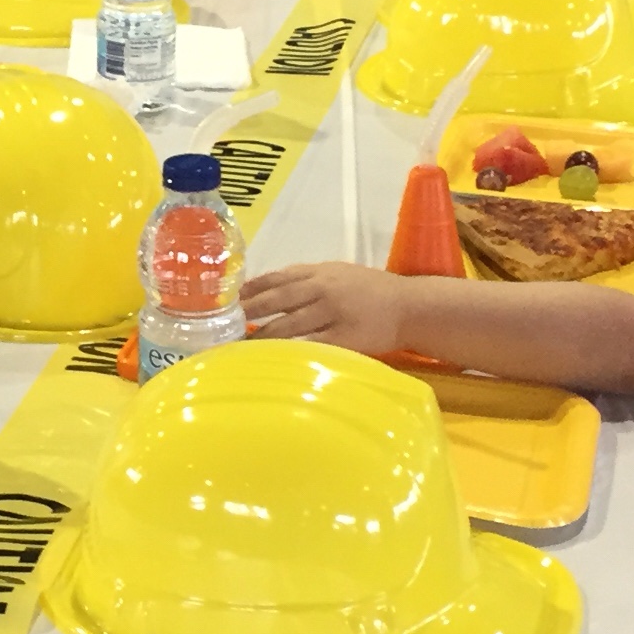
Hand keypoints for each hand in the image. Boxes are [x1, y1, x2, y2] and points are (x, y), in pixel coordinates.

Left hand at [244, 262, 409, 355]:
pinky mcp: (343, 338)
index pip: (276, 278)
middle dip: (248, 313)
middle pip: (276, 300)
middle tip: (224, 326)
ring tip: (239, 347)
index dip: (250, 289)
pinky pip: (309, 346)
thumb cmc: (370, 291)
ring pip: (288, 325)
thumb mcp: (338, 274)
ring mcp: (332, 313)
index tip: (229, 300)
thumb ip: (306, 279)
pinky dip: (288, 352)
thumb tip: (265, 289)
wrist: (409, 307)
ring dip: (261, 337)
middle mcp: (321, 289)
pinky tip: (273, 361)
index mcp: (318, 272)